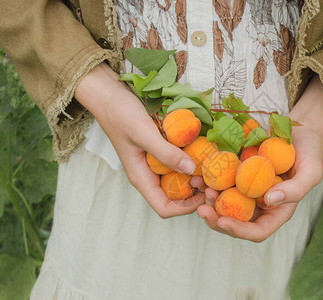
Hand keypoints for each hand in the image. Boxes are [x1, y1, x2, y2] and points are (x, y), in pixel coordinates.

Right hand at [75, 63, 204, 217]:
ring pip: (179, 179)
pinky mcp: (161, 150)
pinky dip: (191, 160)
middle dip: (196, 192)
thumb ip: (165, 152)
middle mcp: (149, 175)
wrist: (109, 95)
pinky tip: (202, 150)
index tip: (206, 192)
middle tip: (213, 177)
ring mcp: (155, 163)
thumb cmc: (121, 114)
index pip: (164, 207)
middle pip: (175, 196)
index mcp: (141, 178)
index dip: (186, 207)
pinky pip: (179, 161)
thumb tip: (191, 170)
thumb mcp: (144, 133)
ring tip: (210, 164)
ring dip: (196, 176)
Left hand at [197, 75, 322, 241]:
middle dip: (216, 218)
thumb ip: (295, 190)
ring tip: (199, 186)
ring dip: (209, 200)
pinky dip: (208, 181)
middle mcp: (260, 204)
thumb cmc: (310, 152)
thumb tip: (269, 201)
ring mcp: (247, 190)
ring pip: (224, 204)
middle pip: (235, 222)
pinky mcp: (238, 174)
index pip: (258, 231)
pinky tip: (198, 175)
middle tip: (202, 208)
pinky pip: (221, 182)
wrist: (301, 130)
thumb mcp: (311, 171)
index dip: (239, 231)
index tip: (222, 221)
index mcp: (277, 211)